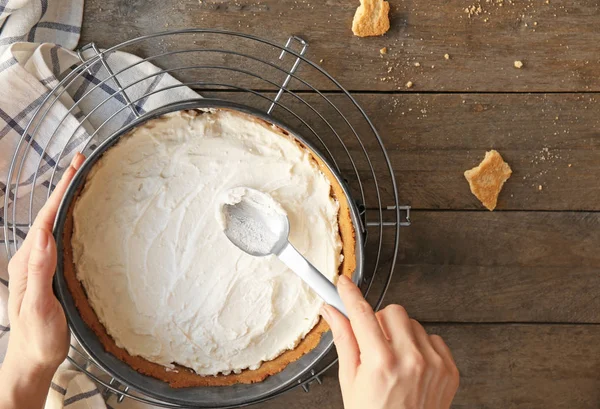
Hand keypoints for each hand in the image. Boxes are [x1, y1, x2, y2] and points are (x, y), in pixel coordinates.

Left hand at [0, 153, 83, 408]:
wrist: (32, 359)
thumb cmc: (38, 338)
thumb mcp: (39, 308)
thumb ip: (40, 272)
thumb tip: (45, 236)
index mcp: (28, 262)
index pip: (46, 219)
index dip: (61, 192)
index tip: (75, 168)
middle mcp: (32, 258)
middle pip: (49, 214)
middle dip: (65, 187)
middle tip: (82, 165)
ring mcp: (40, 263)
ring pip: (54, 223)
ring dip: (67, 200)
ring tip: (83, 182)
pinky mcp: (49, 270)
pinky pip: (59, 237)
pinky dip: (70, 219)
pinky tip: (80, 217)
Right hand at [321, 275, 458, 408]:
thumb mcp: (350, 381)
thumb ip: (343, 340)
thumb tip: (332, 312)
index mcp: (381, 363)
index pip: (362, 314)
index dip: (350, 294)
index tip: (344, 283)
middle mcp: (410, 360)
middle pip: (392, 311)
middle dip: (378, 321)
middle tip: (372, 340)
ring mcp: (433, 364)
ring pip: (413, 323)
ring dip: (399, 334)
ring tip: (392, 359)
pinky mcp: (449, 369)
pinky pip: (433, 338)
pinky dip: (420, 346)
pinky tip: (410, 365)